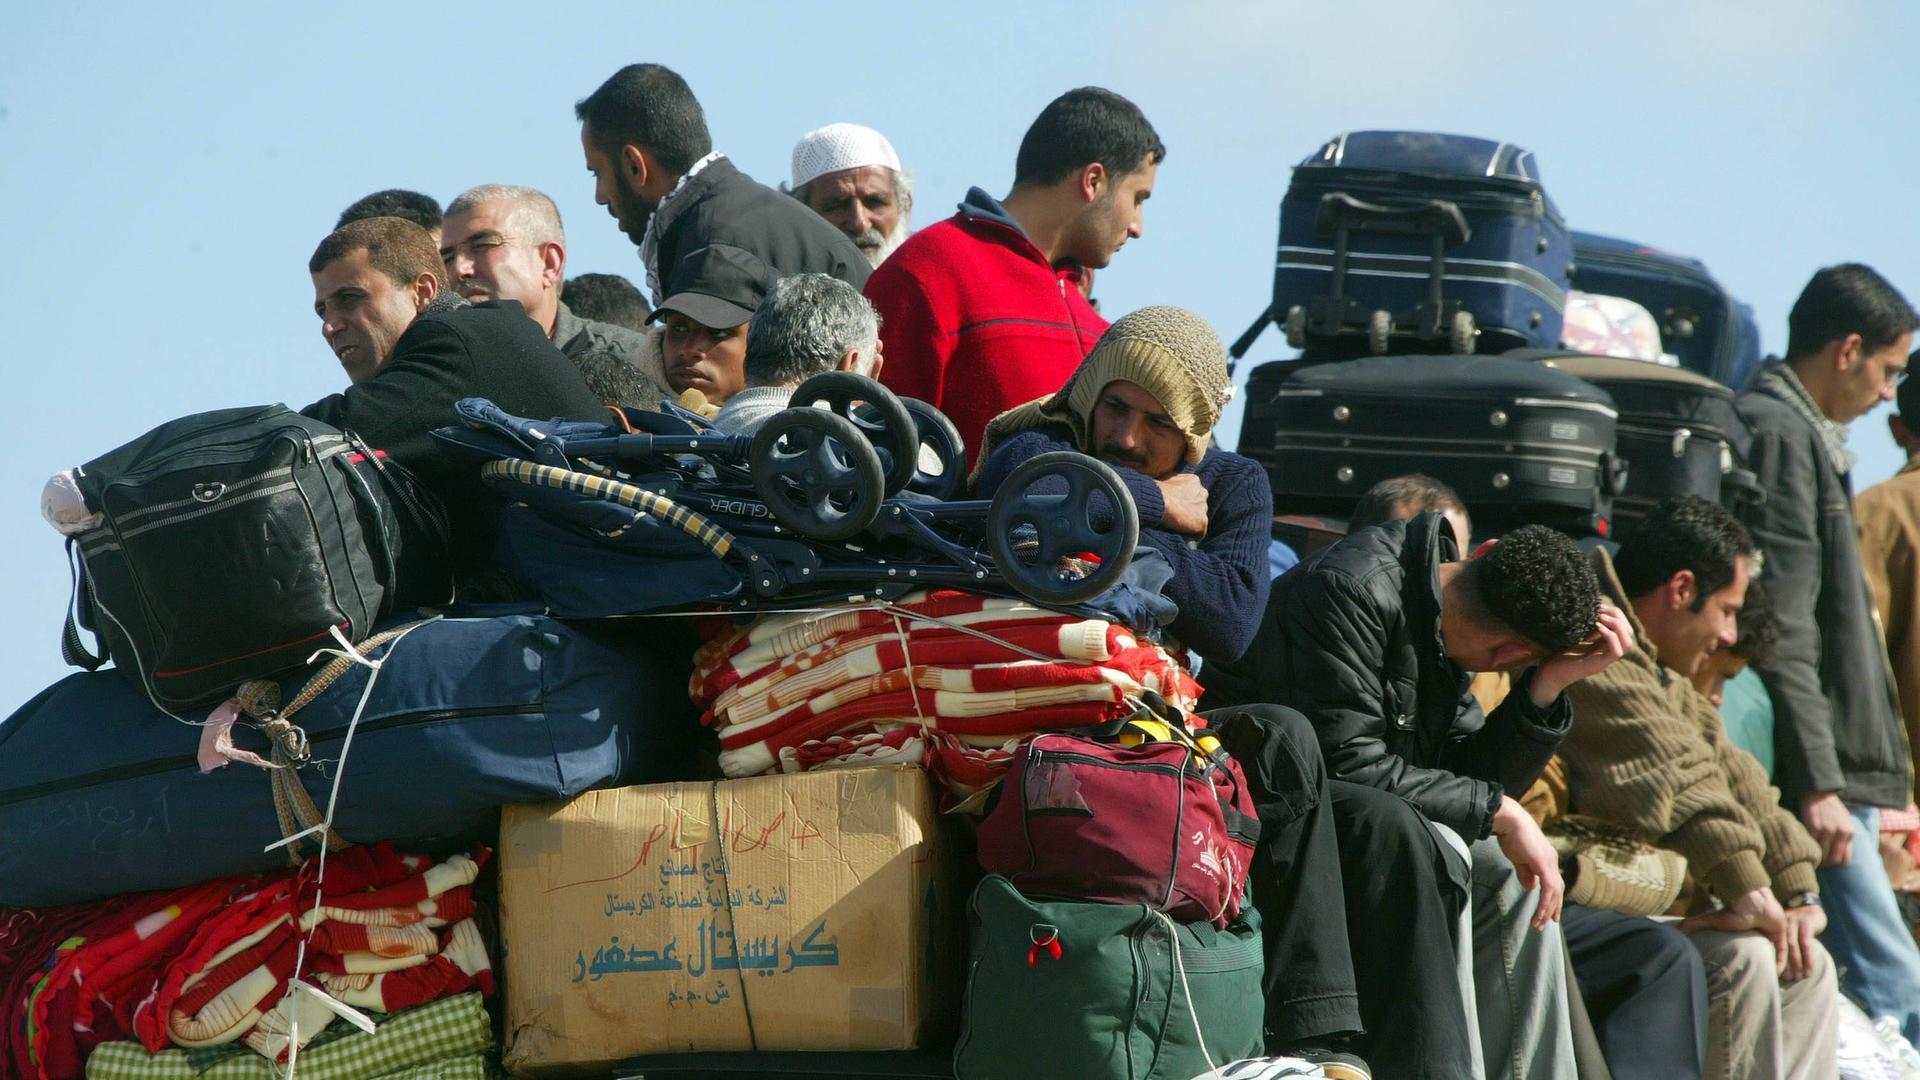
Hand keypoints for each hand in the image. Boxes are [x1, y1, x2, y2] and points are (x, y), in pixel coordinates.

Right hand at [1155, 474, 1209, 536]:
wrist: (1157, 502)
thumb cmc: (1156, 491)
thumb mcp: (1164, 479)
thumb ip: (1173, 481)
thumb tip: (1169, 486)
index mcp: (1193, 481)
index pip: (1193, 492)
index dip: (1184, 500)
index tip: (1176, 505)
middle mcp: (1202, 493)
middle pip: (1199, 504)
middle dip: (1190, 510)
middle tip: (1177, 515)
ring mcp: (1203, 508)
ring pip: (1199, 518)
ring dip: (1190, 522)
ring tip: (1178, 526)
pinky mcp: (1202, 522)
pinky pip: (1200, 532)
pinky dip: (1192, 534)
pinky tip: (1182, 534)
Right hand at [1492, 795, 1563, 928]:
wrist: (1509, 820)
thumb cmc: (1511, 835)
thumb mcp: (1518, 858)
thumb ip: (1525, 873)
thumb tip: (1531, 887)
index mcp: (1547, 858)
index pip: (1555, 883)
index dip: (1554, 899)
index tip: (1550, 914)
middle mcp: (1552, 861)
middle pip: (1558, 890)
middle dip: (1554, 908)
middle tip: (1549, 922)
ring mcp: (1549, 862)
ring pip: (1555, 892)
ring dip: (1547, 909)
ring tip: (1538, 923)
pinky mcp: (1543, 864)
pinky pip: (1548, 889)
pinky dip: (1545, 903)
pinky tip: (1540, 913)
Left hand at [1531, 602, 1634, 705]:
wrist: (1547, 674)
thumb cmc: (1557, 653)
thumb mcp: (1574, 634)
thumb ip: (1585, 624)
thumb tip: (1591, 606)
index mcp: (1603, 643)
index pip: (1624, 626)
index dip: (1615, 613)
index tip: (1599, 605)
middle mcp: (1607, 651)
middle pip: (1629, 633)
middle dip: (1618, 616)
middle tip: (1600, 610)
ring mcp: (1604, 660)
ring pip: (1627, 643)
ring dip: (1617, 626)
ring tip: (1600, 617)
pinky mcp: (1597, 666)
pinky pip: (1616, 652)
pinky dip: (1610, 636)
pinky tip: (1597, 627)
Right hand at [1678, 887, 1787, 972]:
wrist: (1752, 903)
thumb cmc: (1731, 912)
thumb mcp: (1710, 920)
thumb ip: (1693, 924)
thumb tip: (1675, 930)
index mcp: (1744, 931)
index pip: (1747, 946)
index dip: (1747, 958)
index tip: (1743, 972)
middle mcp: (1757, 932)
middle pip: (1761, 951)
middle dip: (1762, 964)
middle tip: (1759, 978)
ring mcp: (1769, 932)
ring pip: (1773, 953)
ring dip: (1774, 965)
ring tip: (1770, 979)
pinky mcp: (1780, 934)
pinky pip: (1783, 951)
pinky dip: (1782, 962)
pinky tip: (1778, 973)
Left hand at [1779, 904, 1826, 982]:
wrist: (1809, 903)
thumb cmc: (1798, 921)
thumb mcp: (1787, 928)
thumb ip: (1782, 940)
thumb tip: (1778, 962)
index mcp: (1775, 927)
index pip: (1774, 946)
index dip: (1775, 961)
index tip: (1776, 975)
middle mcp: (1782, 925)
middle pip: (1782, 948)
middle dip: (1785, 965)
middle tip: (1787, 979)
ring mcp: (1794, 924)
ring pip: (1793, 947)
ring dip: (1796, 964)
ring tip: (1799, 978)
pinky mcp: (1806, 924)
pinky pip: (1807, 944)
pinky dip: (1808, 959)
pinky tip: (1809, 970)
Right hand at [1800, 792, 1854, 866]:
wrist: (1819, 794)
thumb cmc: (1832, 810)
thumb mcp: (1845, 824)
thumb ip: (1846, 840)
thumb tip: (1842, 860)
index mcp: (1850, 832)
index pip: (1845, 859)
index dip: (1836, 862)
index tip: (1829, 860)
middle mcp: (1840, 833)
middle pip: (1834, 859)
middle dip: (1827, 862)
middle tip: (1820, 859)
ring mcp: (1826, 831)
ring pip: (1822, 855)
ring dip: (1818, 856)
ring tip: (1814, 852)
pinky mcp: (1813, 828)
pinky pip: (1813, 845)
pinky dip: (1810, 848)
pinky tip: (1808, 845)